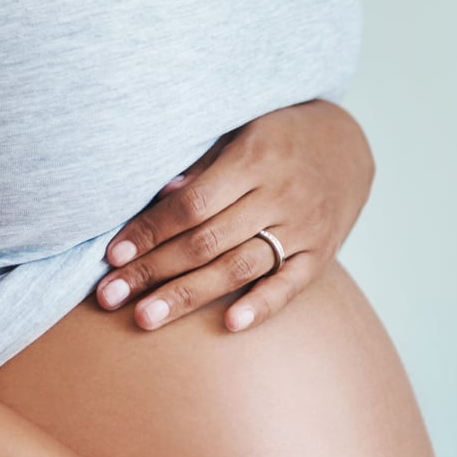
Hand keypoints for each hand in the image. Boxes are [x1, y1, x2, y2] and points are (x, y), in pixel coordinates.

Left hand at [94, 100, 373, 331]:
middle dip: (154, 271)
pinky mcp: (320, 253)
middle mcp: (280, 195)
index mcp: (254, 158)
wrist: (348, 145)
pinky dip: (261, 305)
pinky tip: (229, 324)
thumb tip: (161, 196)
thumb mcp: (240, 131)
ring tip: (145, 318)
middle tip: (108, 297)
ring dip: (188, 295)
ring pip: (238, 267)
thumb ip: (203, 165)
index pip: (192, 205)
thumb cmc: (277, 136)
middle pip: (206, 242)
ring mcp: (303, 227)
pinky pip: (289, 285)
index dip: (150, 232)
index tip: (113, 256)